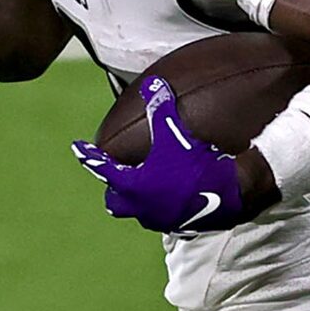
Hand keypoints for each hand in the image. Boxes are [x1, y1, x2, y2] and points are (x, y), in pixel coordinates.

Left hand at [70, 75, 248, 233]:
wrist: (230, 193)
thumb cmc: (195, 165)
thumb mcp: (175, 133)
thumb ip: (160, 110)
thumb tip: (153, 84)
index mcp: (132, 185)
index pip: (101, 167)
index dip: (89, 155)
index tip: (79, 148)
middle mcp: (141, 206)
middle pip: (115, 202)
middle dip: (114, 188)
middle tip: (117, 175)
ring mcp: (160, 219)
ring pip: (139, 212)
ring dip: (138, 200)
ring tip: (145, 187)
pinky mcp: (181, 226)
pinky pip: (163, 217)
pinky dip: (162, 207)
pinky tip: (172, 197)